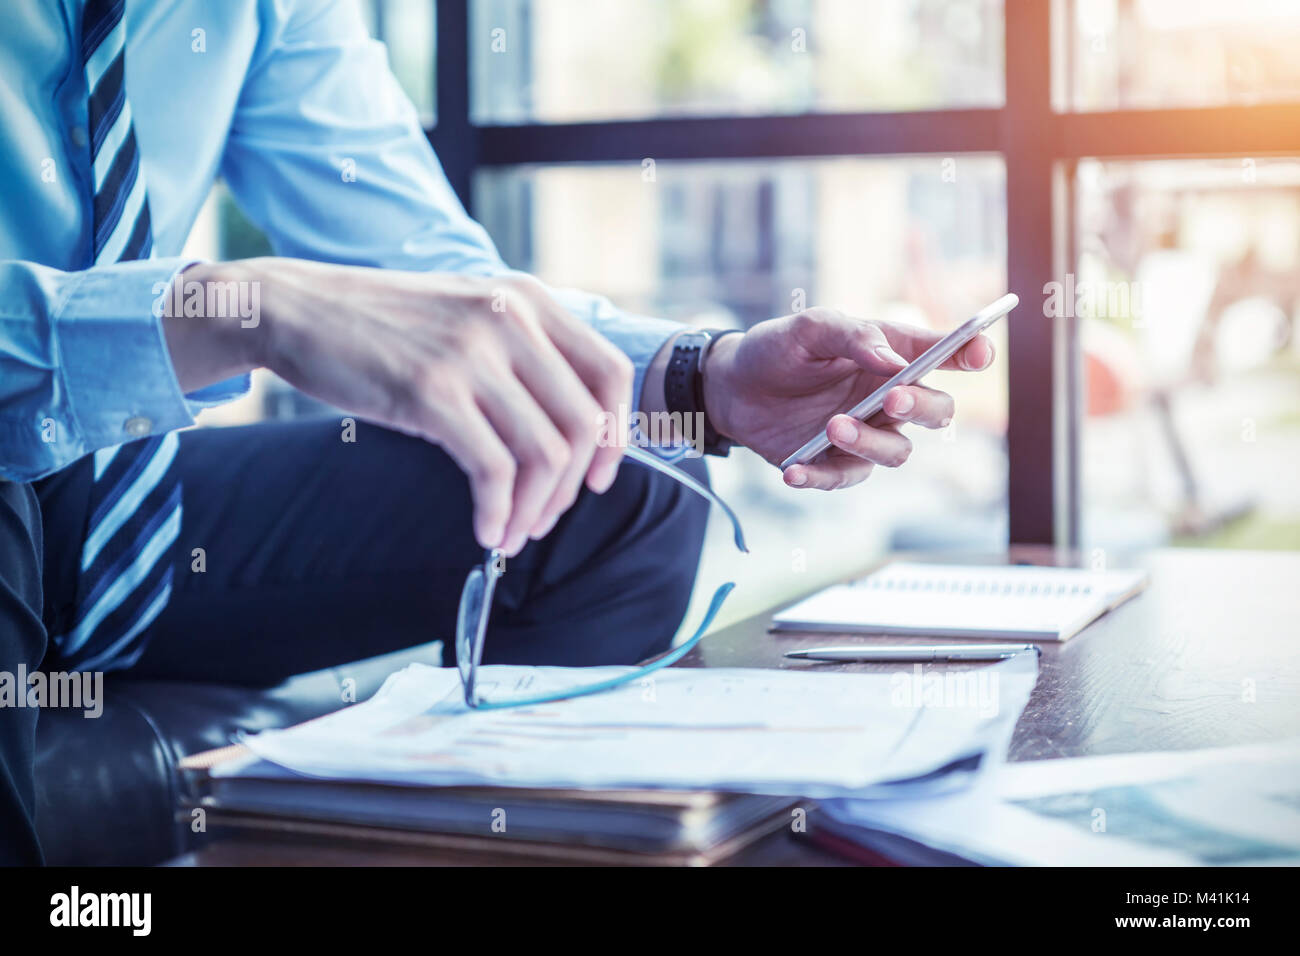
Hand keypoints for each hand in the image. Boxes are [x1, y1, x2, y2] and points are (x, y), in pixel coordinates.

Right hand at [164, 259, 632, 555]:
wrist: (296, 309)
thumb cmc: (383, 326)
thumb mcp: (467, 314)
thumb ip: (521, 353)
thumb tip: (570, 432)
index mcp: (528, 300)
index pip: (609, 373)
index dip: (616, 435)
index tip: (597, 478)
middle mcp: (510, 320)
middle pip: (582, 424)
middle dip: (569, 489)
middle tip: (541, 520)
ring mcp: (472, 354)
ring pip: (544, 453)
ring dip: (533, 510)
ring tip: (511, 532)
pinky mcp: (432, 392)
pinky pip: (493, 470)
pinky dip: (497, 511)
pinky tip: (485, 529)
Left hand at [702, 307, 994, 489]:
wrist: (731, 386)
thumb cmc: (778, 349)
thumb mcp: (809, 328)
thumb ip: (852, 336)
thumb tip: (892, 362)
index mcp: (893, 355)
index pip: (946, 356)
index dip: (970, 354)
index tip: (979, 355)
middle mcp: (888, 398)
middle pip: (937, 412)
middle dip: (922, 408)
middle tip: (891, 398)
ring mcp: (866, 435)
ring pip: (897, 452)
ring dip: (869, 442)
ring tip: (832, 425)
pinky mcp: (835, 463)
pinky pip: (842, 479)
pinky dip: (819, 477)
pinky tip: (793, 470)